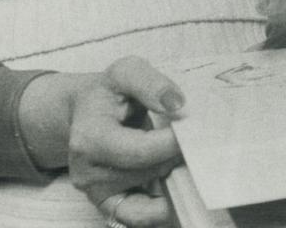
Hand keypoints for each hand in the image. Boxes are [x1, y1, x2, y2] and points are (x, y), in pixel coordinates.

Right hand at [64, 57, 185, 227]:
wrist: (86, 110)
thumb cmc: (109, 92)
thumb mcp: (127, 71)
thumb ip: (150, 83)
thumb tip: (177, 104)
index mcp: (88, 137)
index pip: (140, 150)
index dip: (172, 142)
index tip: (194, 127)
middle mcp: (86, 171)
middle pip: (148, 171)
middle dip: (177, 156)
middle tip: (200, 140)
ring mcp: (95, 191)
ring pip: (148, 192)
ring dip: (171, 175)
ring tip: (186, 154)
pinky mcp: (106, 203)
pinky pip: (135, 217)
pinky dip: (158, 210)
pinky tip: (176, 194)